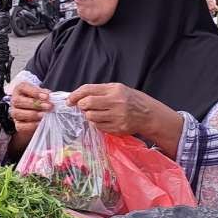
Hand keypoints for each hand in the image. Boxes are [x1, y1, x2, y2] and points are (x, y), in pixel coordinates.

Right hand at [10, 82, 51, 135]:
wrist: (36, 112)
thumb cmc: (38, 99)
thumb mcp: (41, 93)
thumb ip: (45, 94)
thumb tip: (49, 97)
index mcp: (20, 89)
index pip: (23, 88)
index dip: (35, 92)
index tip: (46, 96)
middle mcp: (15, 100)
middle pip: (19, 101)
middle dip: (35, 104)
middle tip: (48, 106)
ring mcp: (15, 112)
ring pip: (18, 113)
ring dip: (33, 114)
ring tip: (44, 115)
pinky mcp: (18, 124)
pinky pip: (21, 126)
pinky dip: (31, 125)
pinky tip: (40, 122)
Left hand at [67, 83, 182, 156]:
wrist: (148, 114)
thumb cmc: (129, 99)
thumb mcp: (117, 89)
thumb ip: (99, 91)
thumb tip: (78, 96)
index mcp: (114, 90)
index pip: (88, 90)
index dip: (75, 95)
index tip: (70, 100)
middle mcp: (116, 102)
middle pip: (87, 104)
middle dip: (81, 106)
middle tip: (83, 107)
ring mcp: (117, 116)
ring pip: (91, 117)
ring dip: (89, 115)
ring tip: (96, 113)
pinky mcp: (118, 128)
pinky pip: (98, 126)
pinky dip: (97, 123)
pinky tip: (104, 120)